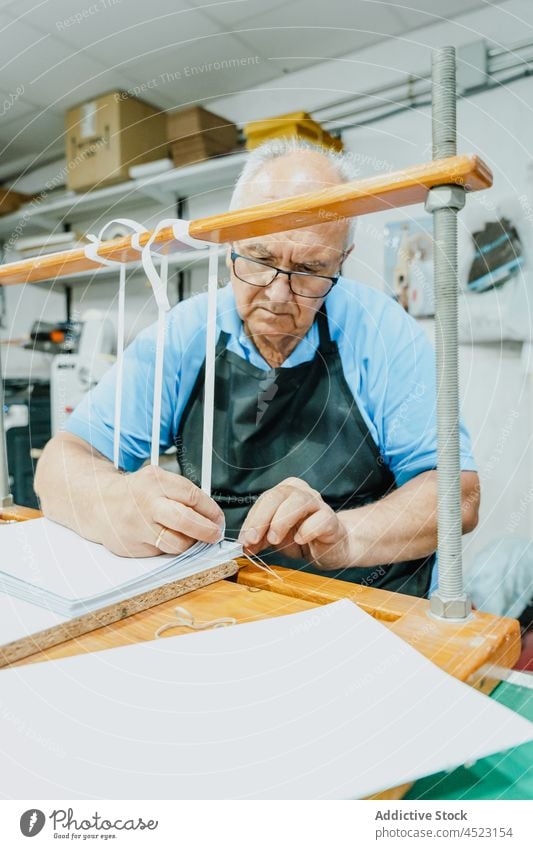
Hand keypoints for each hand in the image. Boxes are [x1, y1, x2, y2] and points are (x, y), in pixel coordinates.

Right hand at [100, 465, 224, 556]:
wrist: (98, 503)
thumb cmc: (135, 492)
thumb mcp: (157, 479)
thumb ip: (182, 493)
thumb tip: (211, 515)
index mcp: (155, 481)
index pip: (192, 496)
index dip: (211, 510)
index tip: (218, 518)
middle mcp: (146, 503)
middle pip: (186, 521)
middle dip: (207, 530)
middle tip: (215, 534)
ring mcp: (137, 527)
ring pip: (177, 543)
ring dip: (190, 543)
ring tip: (191, 537)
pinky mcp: (132, 547)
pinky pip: (161, 552)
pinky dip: (169, 548)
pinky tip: (164, 538)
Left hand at [238, 477, 349, 569]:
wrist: (330, 549)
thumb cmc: (301, 538)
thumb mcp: (275, 538)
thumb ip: (260, 538)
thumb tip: (244, 544)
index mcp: (285, 491)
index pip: (264, 500)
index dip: (251, 520)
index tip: (244, 540)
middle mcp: (302, 492)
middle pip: (278, 495)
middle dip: (262, 518)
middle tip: (253, 539)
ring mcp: (319, 504)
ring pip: (299, 501)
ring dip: (282, 521)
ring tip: (274, 540)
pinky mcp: (331, 519)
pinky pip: (320, 519)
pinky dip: (308, 529)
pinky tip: (300, 540)